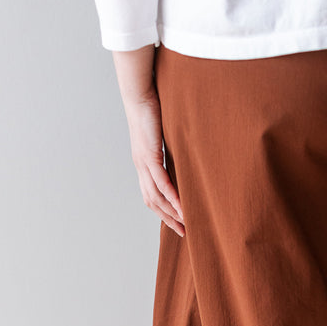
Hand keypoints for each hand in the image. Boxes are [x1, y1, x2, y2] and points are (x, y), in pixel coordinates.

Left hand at [113, 47, 184, 235]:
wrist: (139, 92)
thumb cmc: (153, 108)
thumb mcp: (164, 133)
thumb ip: (172, 146)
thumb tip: (187, 152)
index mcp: (143, 164)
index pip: (152, 195)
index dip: (164, 212)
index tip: (179, 222)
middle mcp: (141, 167)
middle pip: (152, 202)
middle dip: (168, 219)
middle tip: (185, 233)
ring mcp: (143, 163)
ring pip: (156, 197)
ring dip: (171, 213)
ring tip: (187, 224)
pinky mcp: (149, 155)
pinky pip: (161, 182)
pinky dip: (171, 196)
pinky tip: (181, 207)